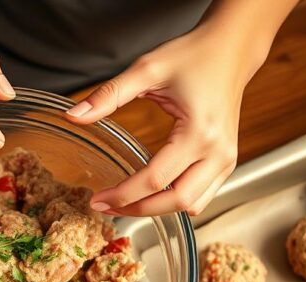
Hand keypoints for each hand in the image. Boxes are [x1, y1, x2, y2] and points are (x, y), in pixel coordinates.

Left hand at [66, 25, 266, 215]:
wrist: (231, 49)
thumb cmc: (193, 55)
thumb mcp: (146, 70)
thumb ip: (108, 95)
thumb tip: (74, 116)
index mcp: (198, 132)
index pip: (155, 179)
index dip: (122, 195)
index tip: (97, 200)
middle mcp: (218, 152)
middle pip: (175, 202)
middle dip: (138, 209)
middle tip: (107, 206)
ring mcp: (226, 159)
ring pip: (192, 205)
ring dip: (158, 209)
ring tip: (126, 202)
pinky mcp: (227, 161)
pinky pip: (202, 196)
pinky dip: (175, 201)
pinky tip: (150, 193)